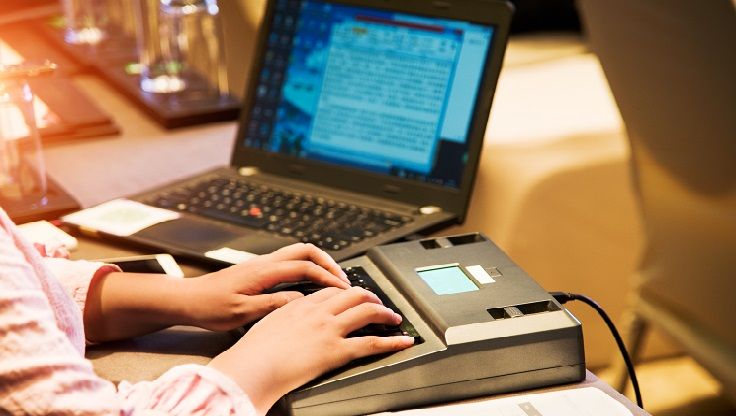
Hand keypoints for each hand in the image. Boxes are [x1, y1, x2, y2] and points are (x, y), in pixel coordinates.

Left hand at [185, 243, 350, 330]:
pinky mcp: (258, 269)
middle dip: (328, 262)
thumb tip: (300, 300)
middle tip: (342, 280)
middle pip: (306, 250)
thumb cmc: (209, 307)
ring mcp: (262, 263)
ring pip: (298, 252)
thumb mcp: (241, 312)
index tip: (341, 289)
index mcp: (263, 272)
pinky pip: (289, 260)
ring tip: (331, 280)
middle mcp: (264, 262)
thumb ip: (272, 304)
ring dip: (318, 263)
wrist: (187, 299)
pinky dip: (306, 267)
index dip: (326, 277)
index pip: (304, 267)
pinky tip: (309, 283)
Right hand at [208, 286, 414, 413]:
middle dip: (370, 296)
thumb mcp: (264, 325)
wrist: (251, 367)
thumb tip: (284, 320)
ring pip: (366, 311)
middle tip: (378, 303)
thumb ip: (281, 317)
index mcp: (299, 305)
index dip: (346, 291)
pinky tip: (403, 341)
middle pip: (353, 294)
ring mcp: (329, 329)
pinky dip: (392, 342)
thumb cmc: (252, 353)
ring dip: (385, 312)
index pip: (331, 290)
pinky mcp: (336, 350)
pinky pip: (372, 342)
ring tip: (394, 317)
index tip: (352, 296)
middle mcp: (317, 312)